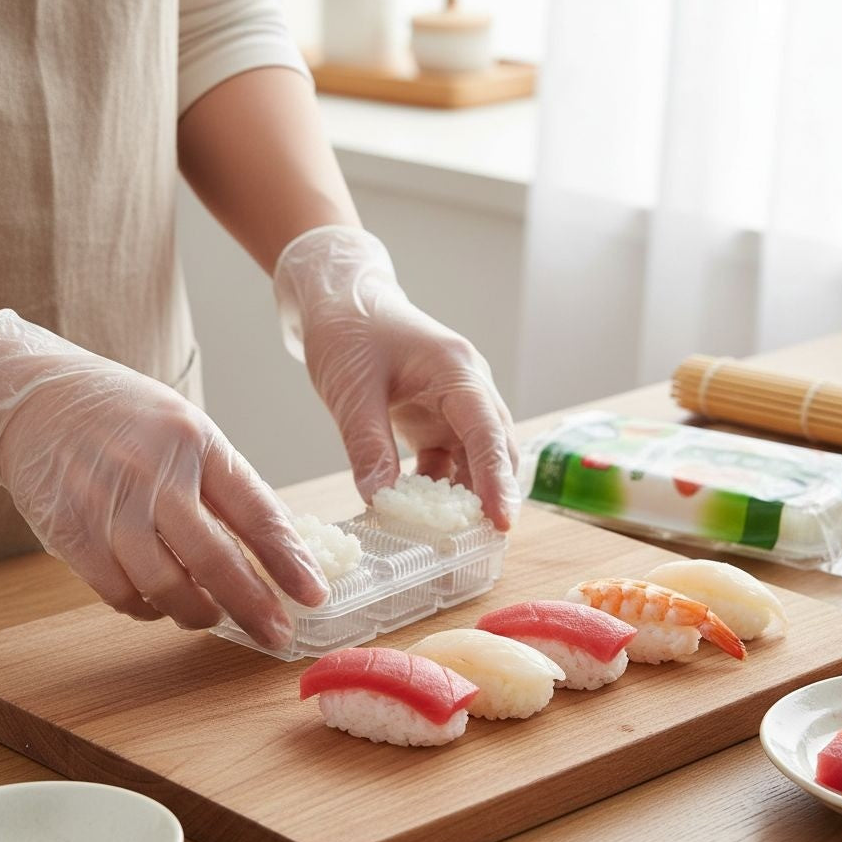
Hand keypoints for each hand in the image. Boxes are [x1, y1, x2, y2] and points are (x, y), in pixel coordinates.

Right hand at [0, 310, 327, 646]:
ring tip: (215, 618)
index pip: (256, 511)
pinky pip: (119, 592)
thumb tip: (275, 548)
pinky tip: (163, 604)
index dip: (289, 560)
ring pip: (164, 584)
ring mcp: (110, 505)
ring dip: (199, 613)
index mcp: (198, 443)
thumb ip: (226, 486)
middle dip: (253, 605)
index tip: (314, 595)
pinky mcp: (71, 532)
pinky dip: (148, 609)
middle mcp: (155, 473)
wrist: (38, 399)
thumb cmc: (130, 421)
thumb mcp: (189, 432)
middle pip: (213, 558)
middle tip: (278, 634)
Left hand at [273, 226, 519, 529]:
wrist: (339, 298)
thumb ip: (368, 446)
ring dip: (468, 495)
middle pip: (496, 449)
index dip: (497, 480)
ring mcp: (455, 404)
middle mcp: (467, 389)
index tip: (501, 521)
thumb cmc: (349, 329)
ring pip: (476, 459)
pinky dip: (441, 488)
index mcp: (457, 371)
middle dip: (495, 494)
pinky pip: (450, 460)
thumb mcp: (352, 390)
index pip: (487, 432)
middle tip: (486, 543)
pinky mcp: (437, 418)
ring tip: (459, 539)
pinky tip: (424, 515)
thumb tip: (380, 502)